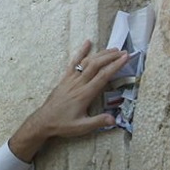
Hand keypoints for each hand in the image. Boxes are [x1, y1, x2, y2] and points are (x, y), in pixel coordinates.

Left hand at [9, 40, 127, 161]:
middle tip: (124, 52)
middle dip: (111, 57)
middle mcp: (78, 83)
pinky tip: (87, 42)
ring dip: (100, 54)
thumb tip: (114, 119)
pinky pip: (74, 62)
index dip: (116, 65)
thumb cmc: (63, 124)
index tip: (126, 57)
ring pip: (86, 62)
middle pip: (96, 65)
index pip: (103, 76)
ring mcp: (70, 79)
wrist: (43, 121)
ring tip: (113, 49)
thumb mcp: (81, 127)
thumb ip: (98, 122)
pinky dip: (81, 52)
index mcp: (85, 94)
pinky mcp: (65, 79)